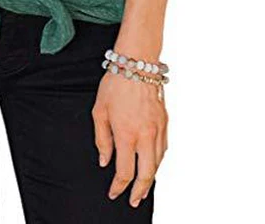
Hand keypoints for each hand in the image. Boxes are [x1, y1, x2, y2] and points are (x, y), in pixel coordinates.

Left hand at [91, 71, 167, 206]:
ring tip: (144, 187)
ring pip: (158, 162)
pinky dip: (159, 160)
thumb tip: (105, 160)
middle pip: (146, 174)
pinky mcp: (165, 121)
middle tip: (134, 201)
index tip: (114, 192)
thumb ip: (102, 139)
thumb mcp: (99, 111)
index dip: (119, 186)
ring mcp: (158, 129)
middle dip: (140, 191)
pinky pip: (164, 148)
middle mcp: (145, 135)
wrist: (137, 63)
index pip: (125, 171)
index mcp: (127, 134)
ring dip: (151, 178)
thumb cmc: (115, 84)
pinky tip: (153, 163)